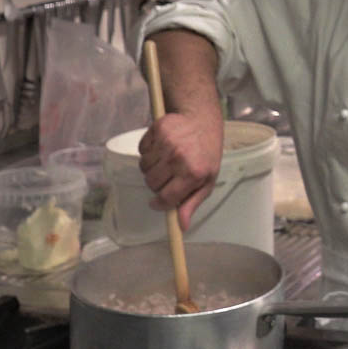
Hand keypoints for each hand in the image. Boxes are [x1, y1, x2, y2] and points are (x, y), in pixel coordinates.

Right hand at [138, 108, 222, 229]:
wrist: (202, 122)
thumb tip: (182, 226)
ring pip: (144, 168)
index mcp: (193, 173)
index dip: (159, 203)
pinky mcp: (157, 130)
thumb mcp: (206, 181)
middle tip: (168, 175)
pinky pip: (141, 150)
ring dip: (151, 167)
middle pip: (151, 183)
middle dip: (157, 183)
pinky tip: (161, 147)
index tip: (157, 203)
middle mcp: (179, 158)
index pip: (166, 198)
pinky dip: (148, 151)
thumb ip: (192, 204)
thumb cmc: (206, 154)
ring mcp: (167, 143)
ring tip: (166, 160)